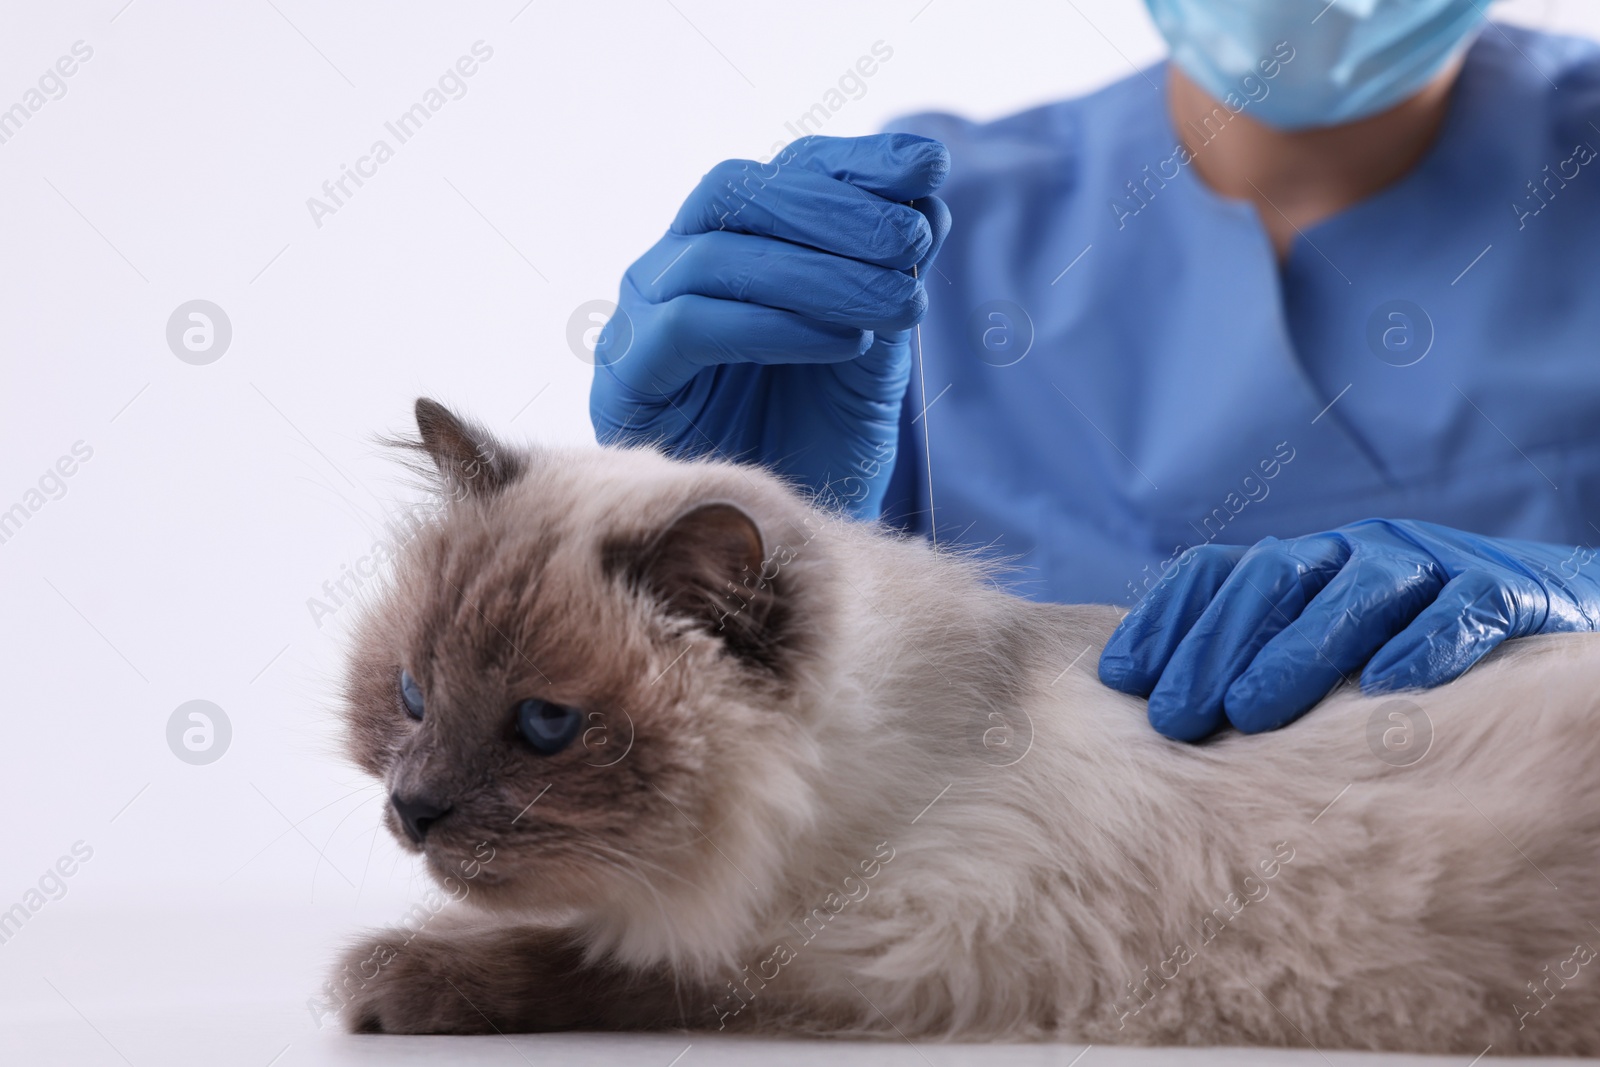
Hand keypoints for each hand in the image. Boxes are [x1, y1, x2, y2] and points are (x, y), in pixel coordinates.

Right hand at [589, 133, 950, 518]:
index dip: (850, 162)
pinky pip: (689, 325)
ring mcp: (641, 317)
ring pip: (717, 257)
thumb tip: (928, 196)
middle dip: (835, 208)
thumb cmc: (819, 440)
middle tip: (912, 240)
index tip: (927, 166)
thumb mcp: (872, 348)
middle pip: (737, 194)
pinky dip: (774, 324)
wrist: (780, 544)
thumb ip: (887, 275)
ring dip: (819, 272)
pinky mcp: (626, 377)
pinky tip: (845, 340)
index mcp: (730, 245)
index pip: (781, 174)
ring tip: (899, 303)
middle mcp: (676, 267)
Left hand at [1097, 519, 1599, 740]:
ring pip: (1357, 590)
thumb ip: (1261, 664)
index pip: (1218, 572)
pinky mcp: (1506, 591)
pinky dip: (1429, 641)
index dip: (1167, 618)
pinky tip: (1390, 686)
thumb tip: (1163, 717)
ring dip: (1300, 649)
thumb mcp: (1331, 646)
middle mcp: (1358, 553)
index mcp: (1307, 564)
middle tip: (1177, 720)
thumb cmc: (1415, 646)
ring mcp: (1432, 566)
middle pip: (1273, 581)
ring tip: (1253, 711)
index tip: (1122, 679)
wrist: (1552, 613)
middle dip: (1215, 648)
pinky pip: (1465, 608)